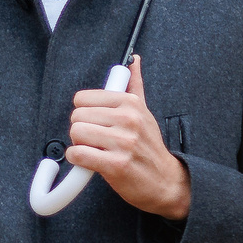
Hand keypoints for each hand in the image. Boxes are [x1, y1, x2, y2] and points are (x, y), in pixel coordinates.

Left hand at [68, 55, 190, 219]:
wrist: (166, 182)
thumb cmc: (149, 148)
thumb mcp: (144, 112)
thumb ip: (134, 85)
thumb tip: (133, 60)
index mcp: (131, 103)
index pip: (82, 98)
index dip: (84, 113)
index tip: (95, 123)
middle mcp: (128, 119)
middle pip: (77, 116)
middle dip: (81, 130)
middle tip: (95, 140)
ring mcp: (123, 142)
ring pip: (76, 133)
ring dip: (79, 145)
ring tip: (95, 151)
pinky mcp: (116, 165)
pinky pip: (78, 155)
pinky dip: (78, 160)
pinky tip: (90, 162)